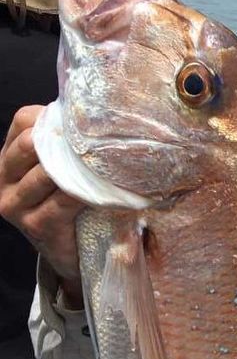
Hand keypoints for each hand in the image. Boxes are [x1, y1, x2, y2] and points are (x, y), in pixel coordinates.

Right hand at [0, 105, 84, 307]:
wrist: (70, 247)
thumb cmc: (68, 196)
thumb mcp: (60, 162)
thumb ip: (66, 138)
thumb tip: (97, 110)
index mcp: (9, 155)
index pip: (24, 119)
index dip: (54, 115)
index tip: (83, 119)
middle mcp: (4, 177)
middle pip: (30, 143)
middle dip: (65, 139)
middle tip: (97, 138)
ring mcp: (16, 204)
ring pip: (47, 171)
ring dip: (78, 165)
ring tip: (104, 161)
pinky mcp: (36, 225)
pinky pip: (63, 200)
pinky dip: (85, 191)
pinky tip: (102, 187)